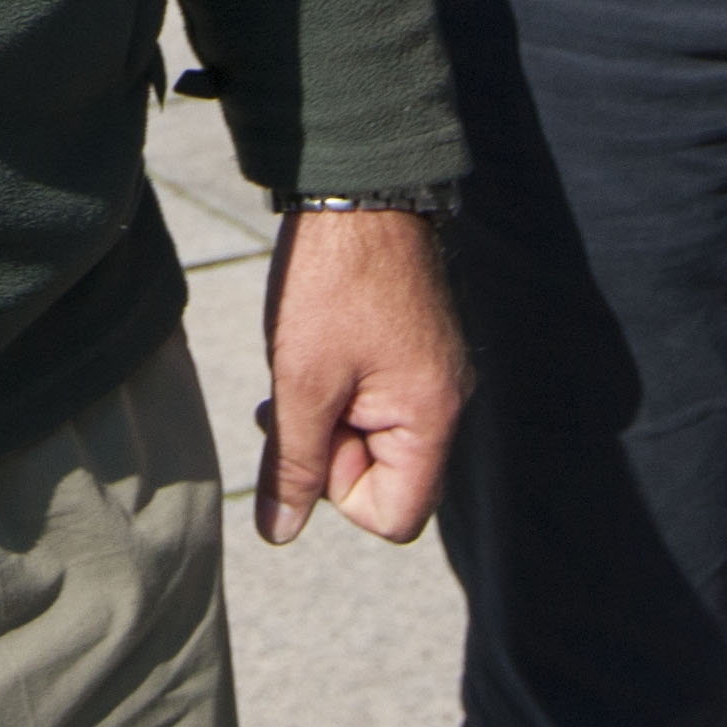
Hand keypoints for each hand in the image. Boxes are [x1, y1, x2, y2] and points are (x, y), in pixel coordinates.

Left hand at [258, 204, 469, 546]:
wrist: (357, 192)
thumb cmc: (331, 283)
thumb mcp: (302, 382)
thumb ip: (294, 464)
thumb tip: (279, 534)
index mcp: (432, 418)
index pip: (395, 517)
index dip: (340, 493)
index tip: (314, 432)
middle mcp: (446, 405)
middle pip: (386, 480)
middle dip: (330, 451)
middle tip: (296, 396)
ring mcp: (434, 376)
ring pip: (373, 439)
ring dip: (327, 418)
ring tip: (297, 370)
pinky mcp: (417, 352)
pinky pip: (377, 403)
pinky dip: (339, 391)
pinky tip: (314, 352)